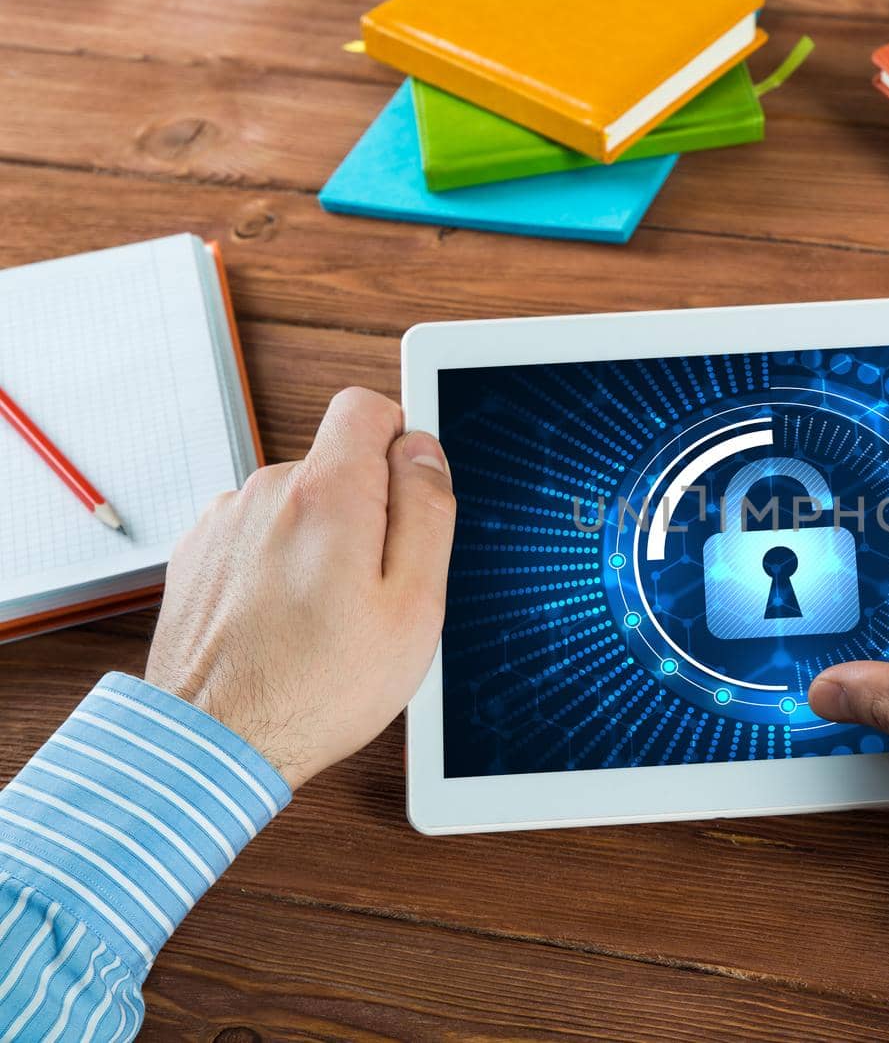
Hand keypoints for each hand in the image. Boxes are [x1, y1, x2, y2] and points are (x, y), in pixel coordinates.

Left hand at [144, 388, 455, 789]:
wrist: (215, 744)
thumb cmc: (318, 686)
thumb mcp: (413, 605)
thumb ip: (426, 512)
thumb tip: (424, 452)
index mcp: (326, 495)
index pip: (366, 408)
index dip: (400, 443)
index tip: (409, 497)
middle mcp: (265, 493)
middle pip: (334, 464)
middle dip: (365, 511)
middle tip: (375, 590)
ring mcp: (224, 523)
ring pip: (297, 505)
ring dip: (319, 543)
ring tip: (326, 619)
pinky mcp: (198, 556)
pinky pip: (258, 538)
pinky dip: (277, 567)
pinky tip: (286, 624)